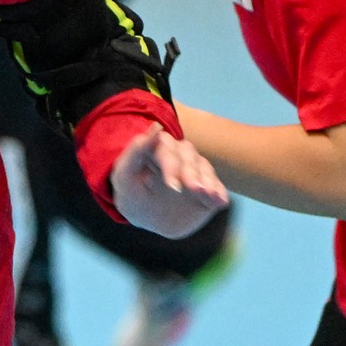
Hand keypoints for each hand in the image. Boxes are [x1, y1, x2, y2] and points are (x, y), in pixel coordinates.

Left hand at [111, 123, 228, 237]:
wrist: (145, 219)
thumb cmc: (131, 193)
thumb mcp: (124, 176)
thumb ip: (136, 151)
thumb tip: (157, 126)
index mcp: (158, 148)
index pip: (167, 149)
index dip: (172, 166)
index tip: (173, 186)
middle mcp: (180, 156)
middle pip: (189, 157)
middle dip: (192, 173)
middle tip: (194, 189)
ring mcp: (195, 172)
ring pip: (205, 169)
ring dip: (208, 181)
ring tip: (209, 195)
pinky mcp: (207, 188)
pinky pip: (217, 187)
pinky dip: (220, 193)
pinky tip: (221, 201)